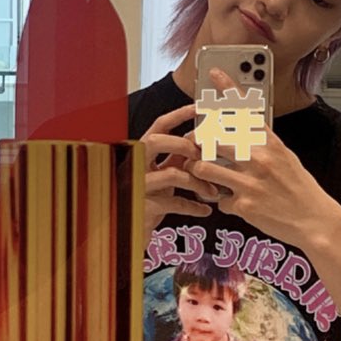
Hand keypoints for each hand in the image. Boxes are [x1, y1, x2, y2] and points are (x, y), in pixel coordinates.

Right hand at [141, 104, 218, 241]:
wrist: (128, 232)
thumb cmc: (147, 201)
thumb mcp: (161, 176)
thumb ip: (176, 160)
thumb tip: (202, 144)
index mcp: (140, 154)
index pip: (158, 126)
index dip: (179, 115)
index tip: (201, 107)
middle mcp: (134, 165)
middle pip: (154, 141)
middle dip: (183, 144)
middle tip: (202, 155)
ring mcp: (136, 186)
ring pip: (171, 174)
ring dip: (198, 182)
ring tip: (212, 192)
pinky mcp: (143, 207)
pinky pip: (174, 203)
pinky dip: (193, 207)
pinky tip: (205, 210)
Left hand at [188, 69, 335, 248]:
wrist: (314, 219)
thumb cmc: (299, 188)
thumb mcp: (285, 157)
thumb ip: (262, 144)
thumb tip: (241, 132)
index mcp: (270, 143)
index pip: (245, 110)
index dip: (228, 89)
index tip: (214, 73)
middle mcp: (260, 158)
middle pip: (213, 137)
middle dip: (196, 141)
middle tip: (193, 146)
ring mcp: (251, 182)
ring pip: (204, 167)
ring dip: (198, 171)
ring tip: (201, 175)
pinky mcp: (245, 206)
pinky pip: (218, 199)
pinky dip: (221, 201)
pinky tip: (230, 202)